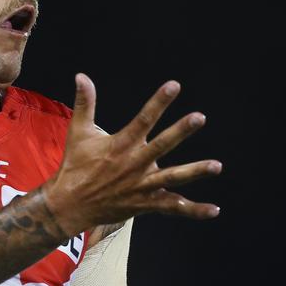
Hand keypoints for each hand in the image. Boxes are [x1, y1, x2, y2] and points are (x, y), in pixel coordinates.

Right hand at [44, 74, 221, 236]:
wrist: (69, 205)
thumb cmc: (75, 165)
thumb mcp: (78, 131)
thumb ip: (85, 103)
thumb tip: (81, 76)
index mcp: (121, 144)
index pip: (143, 119)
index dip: (159, 102)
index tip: (174, 85)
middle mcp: (134, 164)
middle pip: (162, 145)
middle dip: (180, 131)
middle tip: (199, 117)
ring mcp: (141, 186)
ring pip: (172, 178)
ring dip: (194, 171)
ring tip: (216, 166)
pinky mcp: (144, 204)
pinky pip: (171, 207)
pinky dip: (193, 210)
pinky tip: (214, 210)